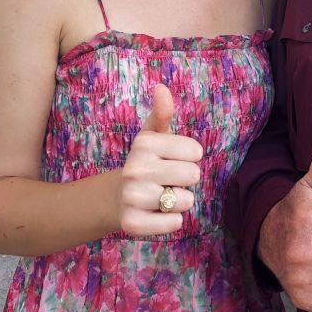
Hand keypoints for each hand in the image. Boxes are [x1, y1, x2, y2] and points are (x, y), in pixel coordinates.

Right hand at [117, 83, 203, 235]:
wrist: (115, 198)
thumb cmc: (144, 163)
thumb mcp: (152, 136)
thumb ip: (162, 113)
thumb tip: (161, 87)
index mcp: (144, 143)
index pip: (195, 151)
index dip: (189, 157)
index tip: (171, 159)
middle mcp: (135, 168)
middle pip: (193, 175)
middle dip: (185, 180)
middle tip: (166, 180)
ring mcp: (132, 196)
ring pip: (186, 201)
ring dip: (178, 201)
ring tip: (160, 196)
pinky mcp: (133, 223)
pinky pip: (175, 223)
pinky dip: (172, 221)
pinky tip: (157, 213)